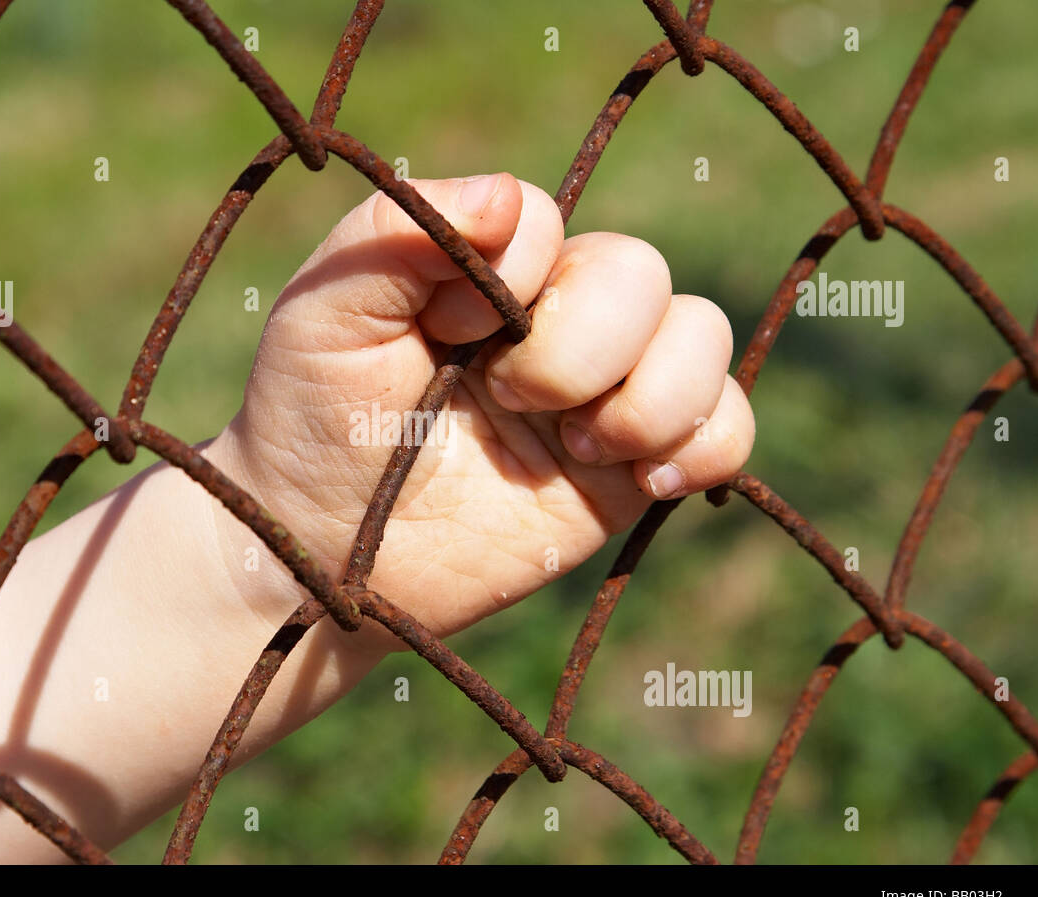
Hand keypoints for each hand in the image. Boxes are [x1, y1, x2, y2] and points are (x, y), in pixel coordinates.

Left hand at [207, 172, 754, 651]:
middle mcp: (553, 322)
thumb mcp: (322, 316)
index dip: (514, 280)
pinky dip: (709, 444)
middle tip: (507, 400)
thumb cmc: (310, 427)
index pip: (551, 224)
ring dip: (649, 396)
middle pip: (642, 275)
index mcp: (485, 274)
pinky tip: (645, 479)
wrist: (325, 558)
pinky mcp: (628, 472)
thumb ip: (394, 236)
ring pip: (701, 337)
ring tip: (577, 447)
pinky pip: (727, 429)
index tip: (443, 337)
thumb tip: (509, 197)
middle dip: (580, 349)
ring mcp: (598, 396)